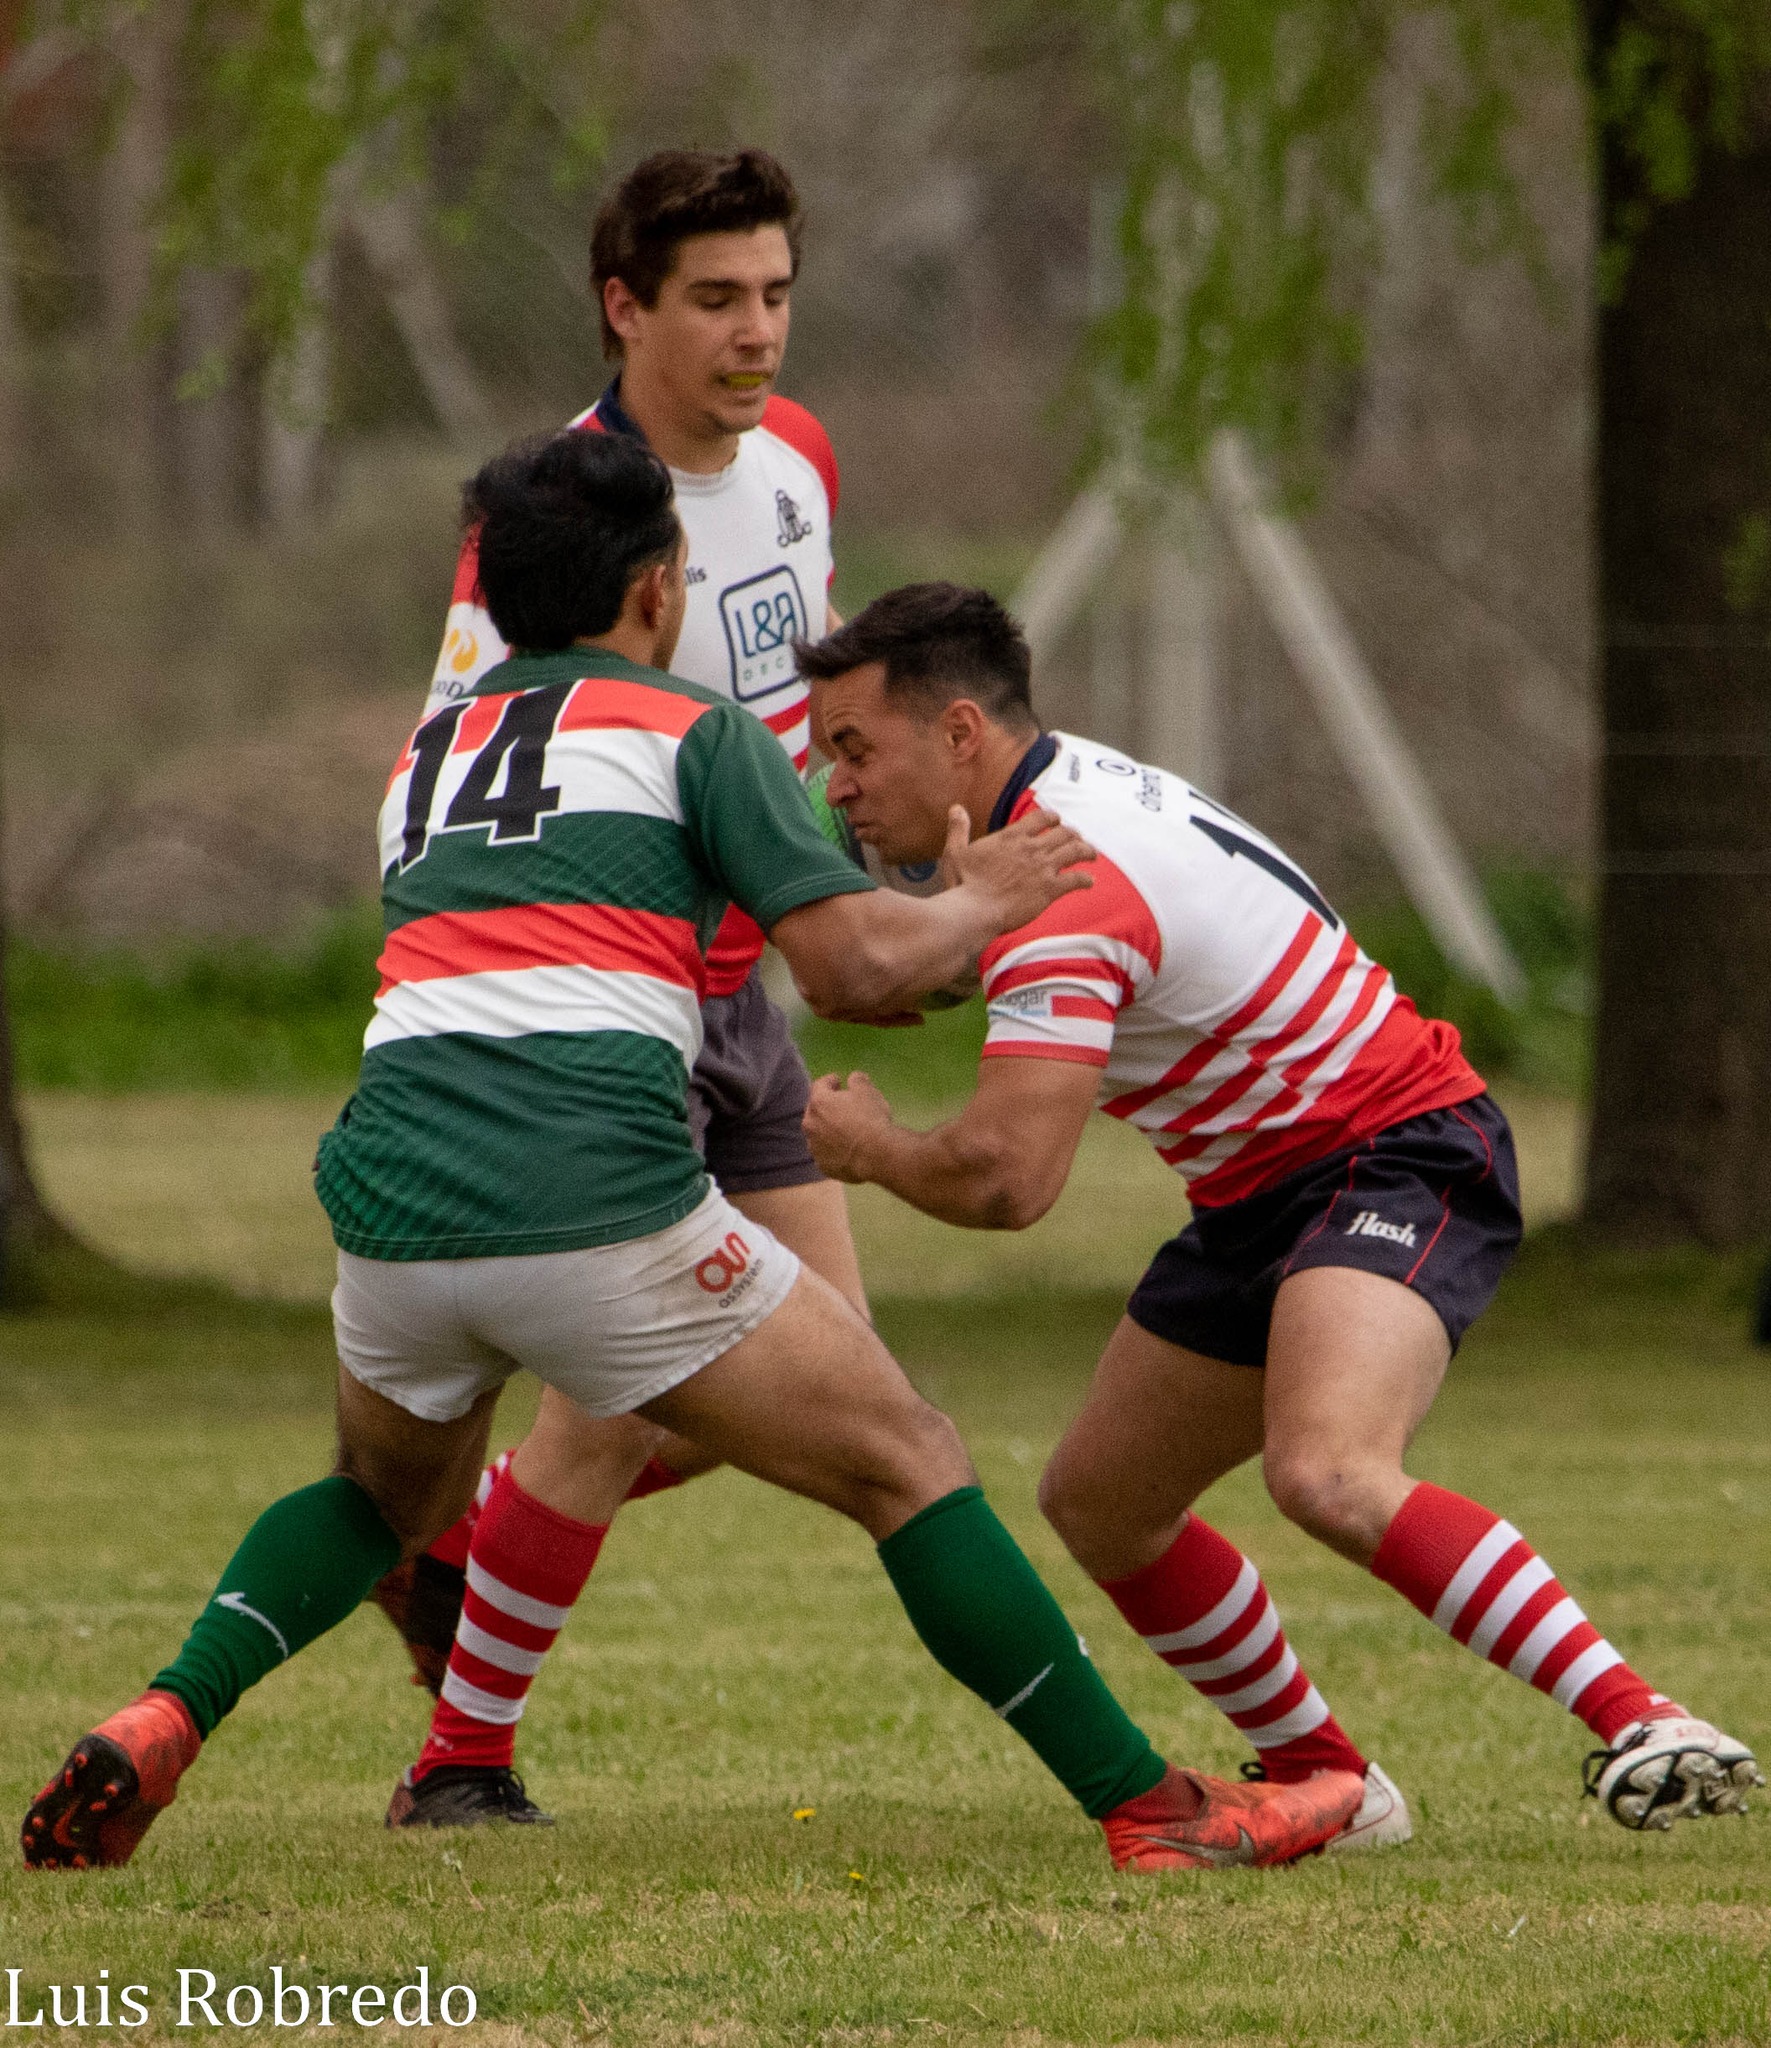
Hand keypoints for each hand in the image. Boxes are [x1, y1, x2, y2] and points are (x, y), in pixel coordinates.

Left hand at [803, 1071, 894, 1181]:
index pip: (820, 1086)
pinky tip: (846, 1150)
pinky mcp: (823, 1166)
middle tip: (841, 1107)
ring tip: (844, 1131)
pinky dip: (833, 1150)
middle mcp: (810, 1124)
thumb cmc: (871, 1118)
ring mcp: (815, 1148)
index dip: (830, 1082)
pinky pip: (826, 1154)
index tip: (838, 1082)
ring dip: (827, 1130)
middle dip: (826, 1107)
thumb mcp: (868, 1091)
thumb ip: (858, 1080)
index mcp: (819, 1102)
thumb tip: (854, 1078)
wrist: (876, 1155)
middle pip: (815, 1111)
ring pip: (818, 1134)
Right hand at [943, 804, 1093, 932]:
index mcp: (1011, 837)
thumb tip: (956, 808)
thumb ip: (958, 829)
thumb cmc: (963, 885)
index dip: (1052, 818)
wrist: (974, 911)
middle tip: (1077, 839)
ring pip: (1075, 851)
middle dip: (1073, 834)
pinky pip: (1076, 879)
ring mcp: (1043, 868)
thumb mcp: (955, 852)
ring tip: (1091, 855)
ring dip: (1086, 851)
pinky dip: (1085, 879)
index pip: (1041, 818)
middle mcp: (1031, 848)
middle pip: (1063, 832)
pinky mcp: (1050, 889)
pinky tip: (1089, 882)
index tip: (1057, 821)